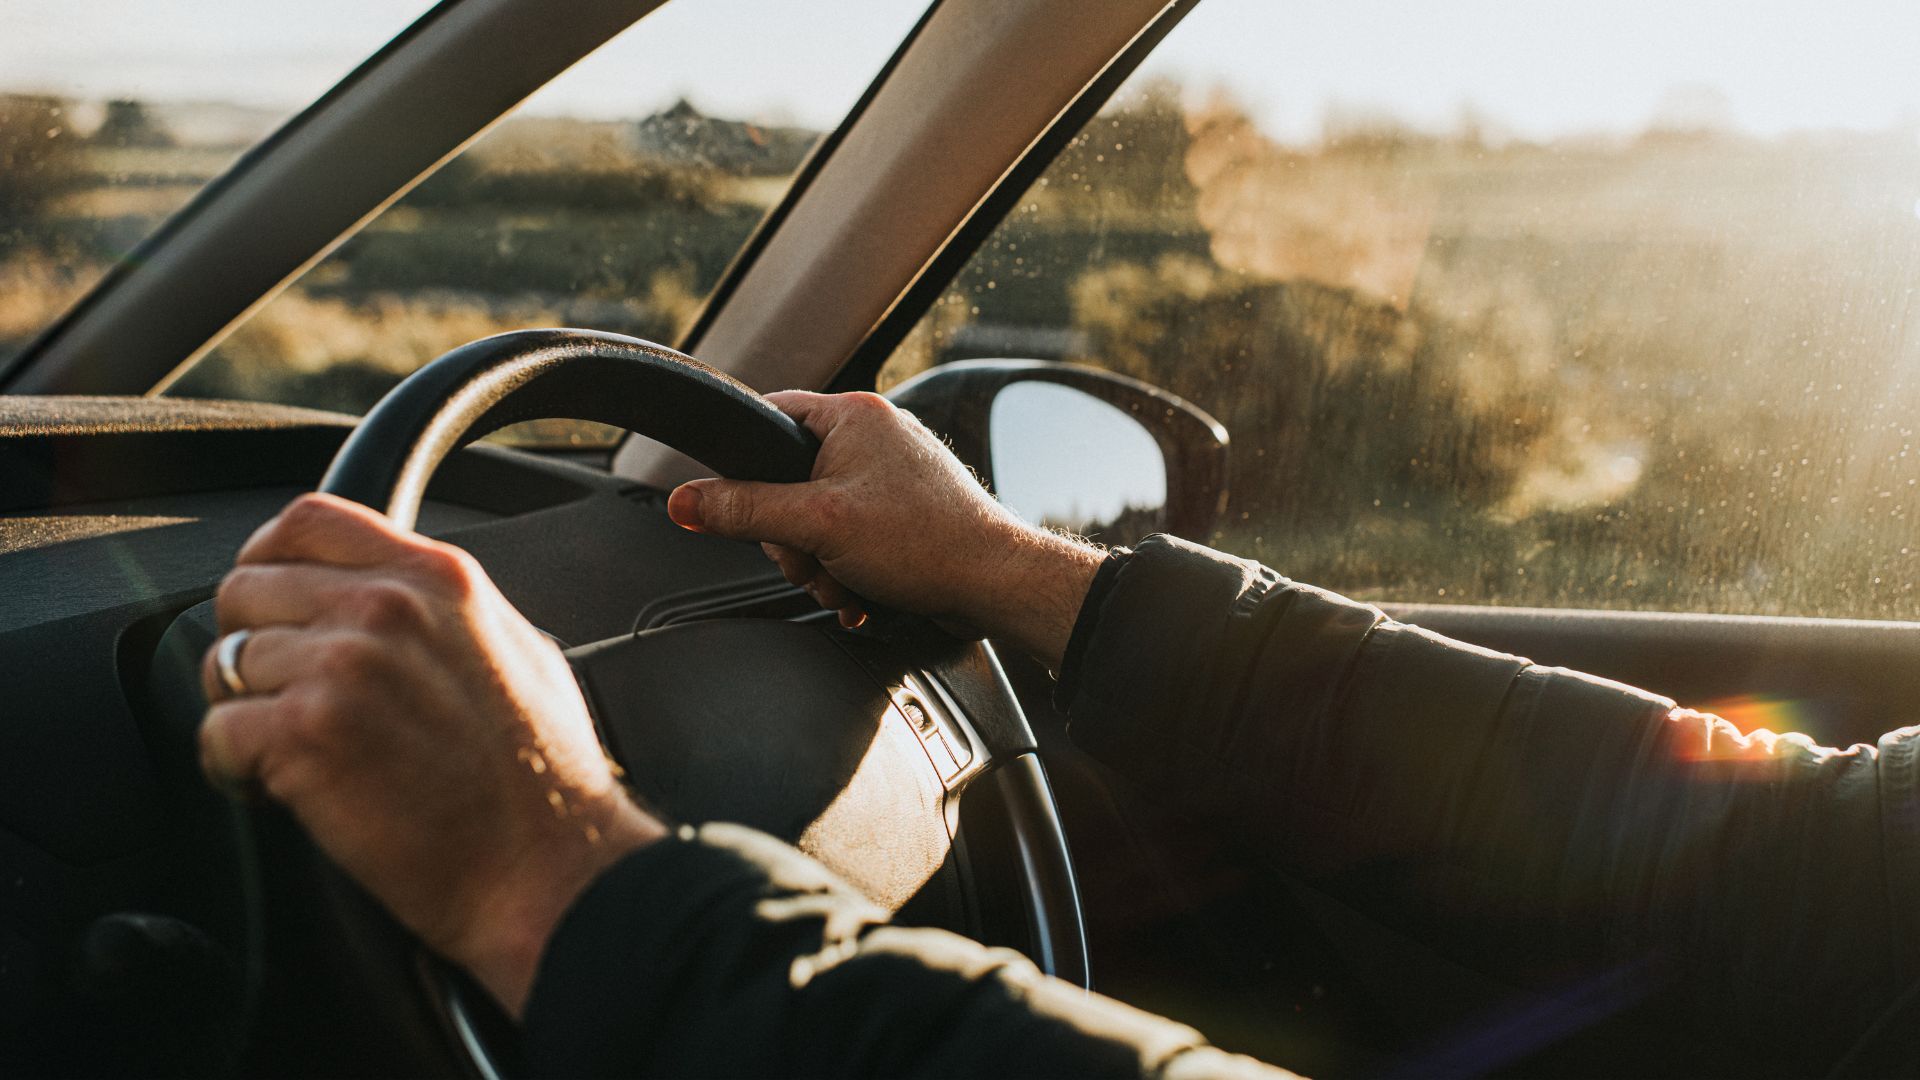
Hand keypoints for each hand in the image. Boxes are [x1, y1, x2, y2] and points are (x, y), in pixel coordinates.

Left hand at [199, 493, 663, 1015]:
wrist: (547, 866)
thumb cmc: (544, 780)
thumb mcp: (519, 650)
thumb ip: (446, 610)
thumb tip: (391, 599)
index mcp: (439, 578)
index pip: (309, 519)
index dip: (268, 558)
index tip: (270, 602)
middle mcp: (387, 607)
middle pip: (247, 589)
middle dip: (252, 648)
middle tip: (287, 700)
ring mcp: (344, 666)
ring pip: (225, 664)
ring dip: (245, 714)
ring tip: (295, 754)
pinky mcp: (307, 734)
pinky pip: (216, 732)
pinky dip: (234, 769)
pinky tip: (281, 789)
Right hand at [666, 391, 1104, 668]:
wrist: (994, 584)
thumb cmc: (927, 541)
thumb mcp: (817, 524)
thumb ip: (744, 510)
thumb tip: (686, 502)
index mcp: (853, 414)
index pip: (770, 416)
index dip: (747, 464)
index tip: (740, 502)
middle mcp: (874, 435)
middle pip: (788, 482)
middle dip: (794, 539)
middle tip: (814, 559)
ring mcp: (891, 476)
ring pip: (817, 519)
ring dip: (820, 564)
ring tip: (846, 582)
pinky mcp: (904, 514)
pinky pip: (849, 538)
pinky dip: (847, 571)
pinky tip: (861, 593)